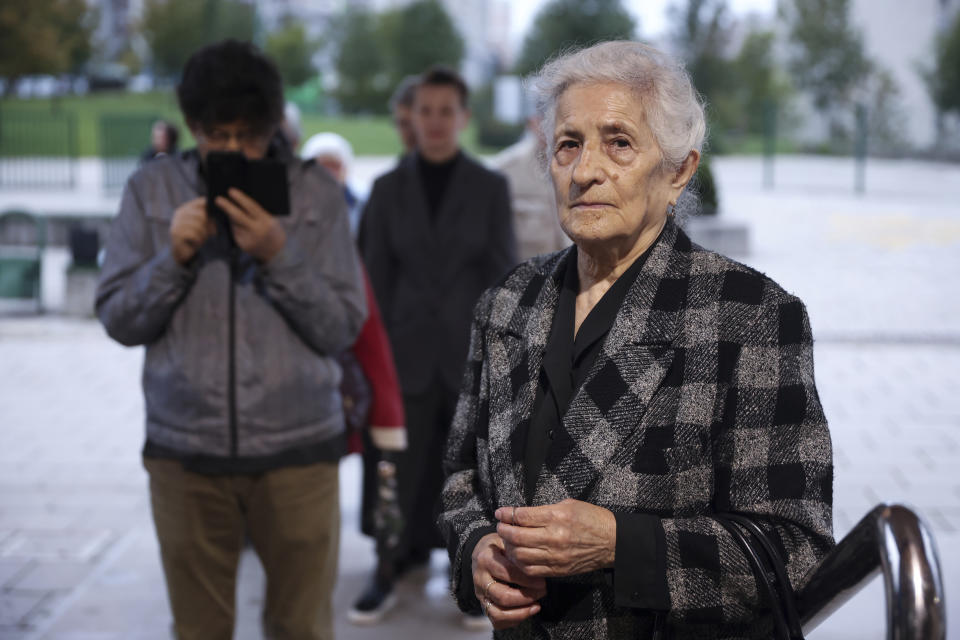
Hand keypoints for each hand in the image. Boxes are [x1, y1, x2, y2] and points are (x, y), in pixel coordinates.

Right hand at [170, 197, 213, 264]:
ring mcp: (176, 223)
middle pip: (201, 214)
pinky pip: (193, 234)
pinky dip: (198, 240)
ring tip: (203, 238)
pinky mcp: (176, 233)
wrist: (184, 252)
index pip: (201, 202)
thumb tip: (219, 209)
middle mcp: (180, 213)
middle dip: (209, 225)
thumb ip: (208, 216)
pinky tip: (197, 242)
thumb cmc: (196, 236)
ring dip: (204, 234)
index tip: (215, 219)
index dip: (211, 210)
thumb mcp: (204, 225)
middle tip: (212, 232)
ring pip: (198, 225)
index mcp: (186, 208)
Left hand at [215, 187, 285, 262]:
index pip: (251, 207)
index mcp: (266, 222)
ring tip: (230, 212)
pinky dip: (234, 227)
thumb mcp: (271, 220)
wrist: (277, 252)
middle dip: (227, 207)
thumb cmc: (273, 231)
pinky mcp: (243, 245)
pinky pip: (235, 232)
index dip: (240, 199)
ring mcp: (249, 239)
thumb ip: (259, 212)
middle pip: (238, 216)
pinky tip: (236, 224)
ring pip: (235, 224)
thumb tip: (242, 201)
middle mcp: (257, 231)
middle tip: (218, 199)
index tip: (231, 191)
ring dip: (231, 217)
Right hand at [472, 532, 545, 629]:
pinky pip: (497, 620)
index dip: (527, 579)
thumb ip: (518, 550)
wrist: (482, 554)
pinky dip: (514, 620)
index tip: (542, 581)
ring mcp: (480, 594)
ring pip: (498, 613)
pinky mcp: (484, 605)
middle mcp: (480, 579)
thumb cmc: (500, 547)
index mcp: (485, 559)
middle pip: (502, 596)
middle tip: (542, 592)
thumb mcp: (507, 541)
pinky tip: (527, 611)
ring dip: (521, 613)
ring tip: (536, 606)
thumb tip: (537, 561)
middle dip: (526, 597)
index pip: (507, 573)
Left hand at [496, 499, 616, 577]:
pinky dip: (519, 563)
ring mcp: (555, 556)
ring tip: (508, 541)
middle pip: (516, 537)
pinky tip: (518, 555)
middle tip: (501, 526)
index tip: (500, 512)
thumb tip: (521, 514)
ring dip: (509, 547)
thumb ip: (544, 510)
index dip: (506, 514)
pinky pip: (531, 570)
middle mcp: (554, 537)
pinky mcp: (557, 570)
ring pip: (520, 555)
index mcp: (557, 516)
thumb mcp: (568, 504)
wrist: (612, 541)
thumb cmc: (591, 519)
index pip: (522, 516)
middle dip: (503, 530)